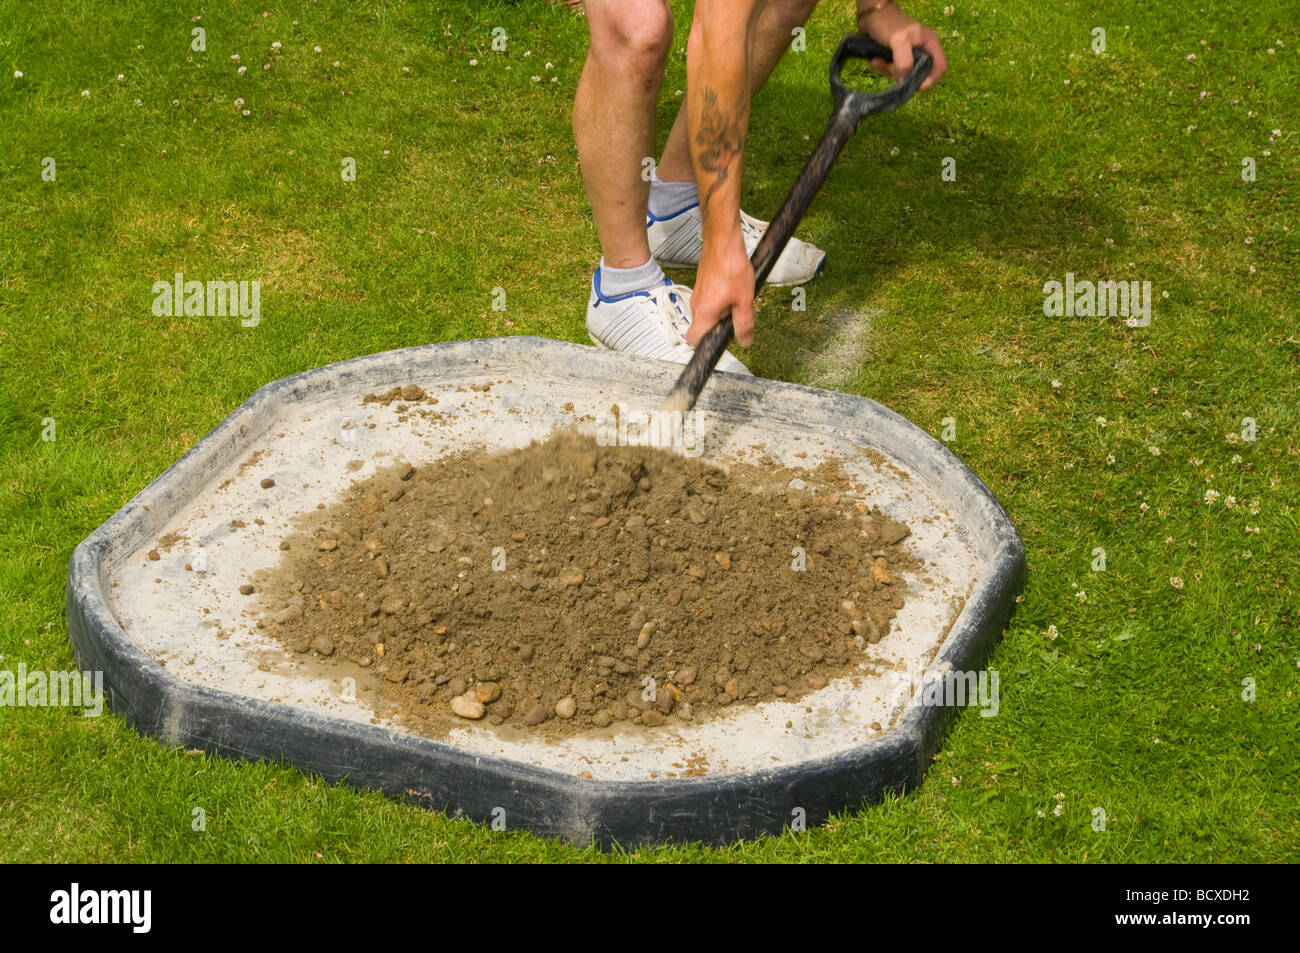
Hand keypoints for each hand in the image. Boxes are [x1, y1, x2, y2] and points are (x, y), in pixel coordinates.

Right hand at [687, 224, 754, 347]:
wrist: (723, 241)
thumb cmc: (732, 266)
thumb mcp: (744, 300)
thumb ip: (744, 324)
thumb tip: (744, 341)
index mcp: (704, 313)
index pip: (694, 340)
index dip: (705, 346)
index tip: (717, 345)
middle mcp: (696, 306)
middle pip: (703, 327)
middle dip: (719, 326)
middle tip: (735, 317)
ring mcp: (697, 295)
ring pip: (707, 314)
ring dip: (721, 312)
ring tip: (736, 299)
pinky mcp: (701, 286)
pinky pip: (708, 302)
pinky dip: (720, 301)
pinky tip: (732, 289)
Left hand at [858, 2, 947, 90]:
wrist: (870, 15)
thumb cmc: (888, 23)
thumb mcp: (899, 41)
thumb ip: (904, 62)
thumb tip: (905, 80)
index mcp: (929, 44)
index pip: (940, 67)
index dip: (931, 79)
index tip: (916, 86)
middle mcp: (922, 50)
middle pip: (918, 74)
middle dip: (902, 75)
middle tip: (890, 67)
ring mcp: (908, 55)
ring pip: (903, 75)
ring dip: (888, 71)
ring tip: (878, 60)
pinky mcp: (896, 58)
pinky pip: (892, 71)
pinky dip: (882, 69)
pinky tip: (874, 60)